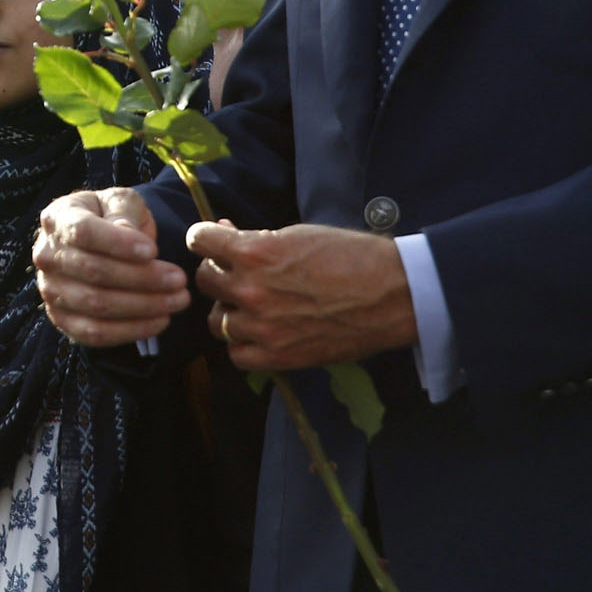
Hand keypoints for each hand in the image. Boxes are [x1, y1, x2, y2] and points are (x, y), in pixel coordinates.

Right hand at [33, 188, 189, 346]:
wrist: (98, 241)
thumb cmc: (112, 217)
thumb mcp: (121, 201)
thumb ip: (124, 212)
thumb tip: (127, 234)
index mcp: (57, 219)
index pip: (83, 232)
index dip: (118, 243)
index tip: (153, 251)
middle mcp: (46, 256)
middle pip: (94, 272)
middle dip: (143, 278)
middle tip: (180, 280)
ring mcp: (51, 291)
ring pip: (97, 305)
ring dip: (144, 306)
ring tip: (178, 299)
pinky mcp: (62, 320)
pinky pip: (95, 333)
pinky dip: (131, 331)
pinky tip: (160, 321)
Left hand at [188, 221, 414, 370]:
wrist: (392, 294)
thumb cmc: (351, 255)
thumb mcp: (297, 234)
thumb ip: (256, 240)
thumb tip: (227, 235)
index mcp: (254, 252)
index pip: (199, 241)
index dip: (205, 239)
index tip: (211, 242)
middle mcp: (250, 290)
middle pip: (205, 281)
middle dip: (218, 272)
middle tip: (236, 272)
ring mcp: (262, 327)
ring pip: (217, 321)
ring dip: (229, 310)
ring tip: (249, 305)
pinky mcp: (278, 356)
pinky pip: (237, 355)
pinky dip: (243, 344)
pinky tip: (257, 333)